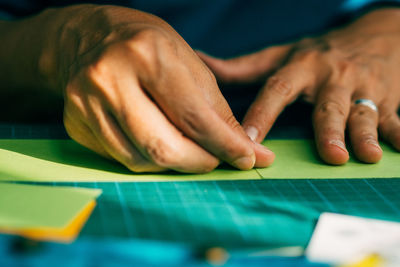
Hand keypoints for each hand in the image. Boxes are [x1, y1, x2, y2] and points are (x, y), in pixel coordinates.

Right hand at [54, 5, 273, 171]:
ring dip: (175, 165)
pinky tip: (159, 144)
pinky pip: (120, 158)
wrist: (87, 37)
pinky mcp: (74, 123)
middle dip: (200, 163)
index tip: (247, 158)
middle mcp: (110, 79)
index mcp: (146, 54)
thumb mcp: (188, 62)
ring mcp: (85, 104)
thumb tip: (245, 149)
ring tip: (190, 151)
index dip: (225, 145)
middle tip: (218, 160)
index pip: (194, 116)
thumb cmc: (146, 45)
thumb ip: (216, 109)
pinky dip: (149, 160)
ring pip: (140, 160)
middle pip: (163, 148)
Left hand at [198, 8, 399, 164]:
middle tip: (330, 155)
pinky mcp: (390, 99)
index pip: (277, 90)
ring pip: (365, 113)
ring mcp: (364, 88)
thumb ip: (243, 66)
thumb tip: (202, 61)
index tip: (248, 140)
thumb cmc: (321, 52)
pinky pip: (396, 118)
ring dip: (366, 135)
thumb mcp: (283, 54)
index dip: (262, 115)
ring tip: (367, 156)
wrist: (377, 34)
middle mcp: (333, 78)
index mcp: (302, 68)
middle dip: (329, 130)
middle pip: (329, 106)